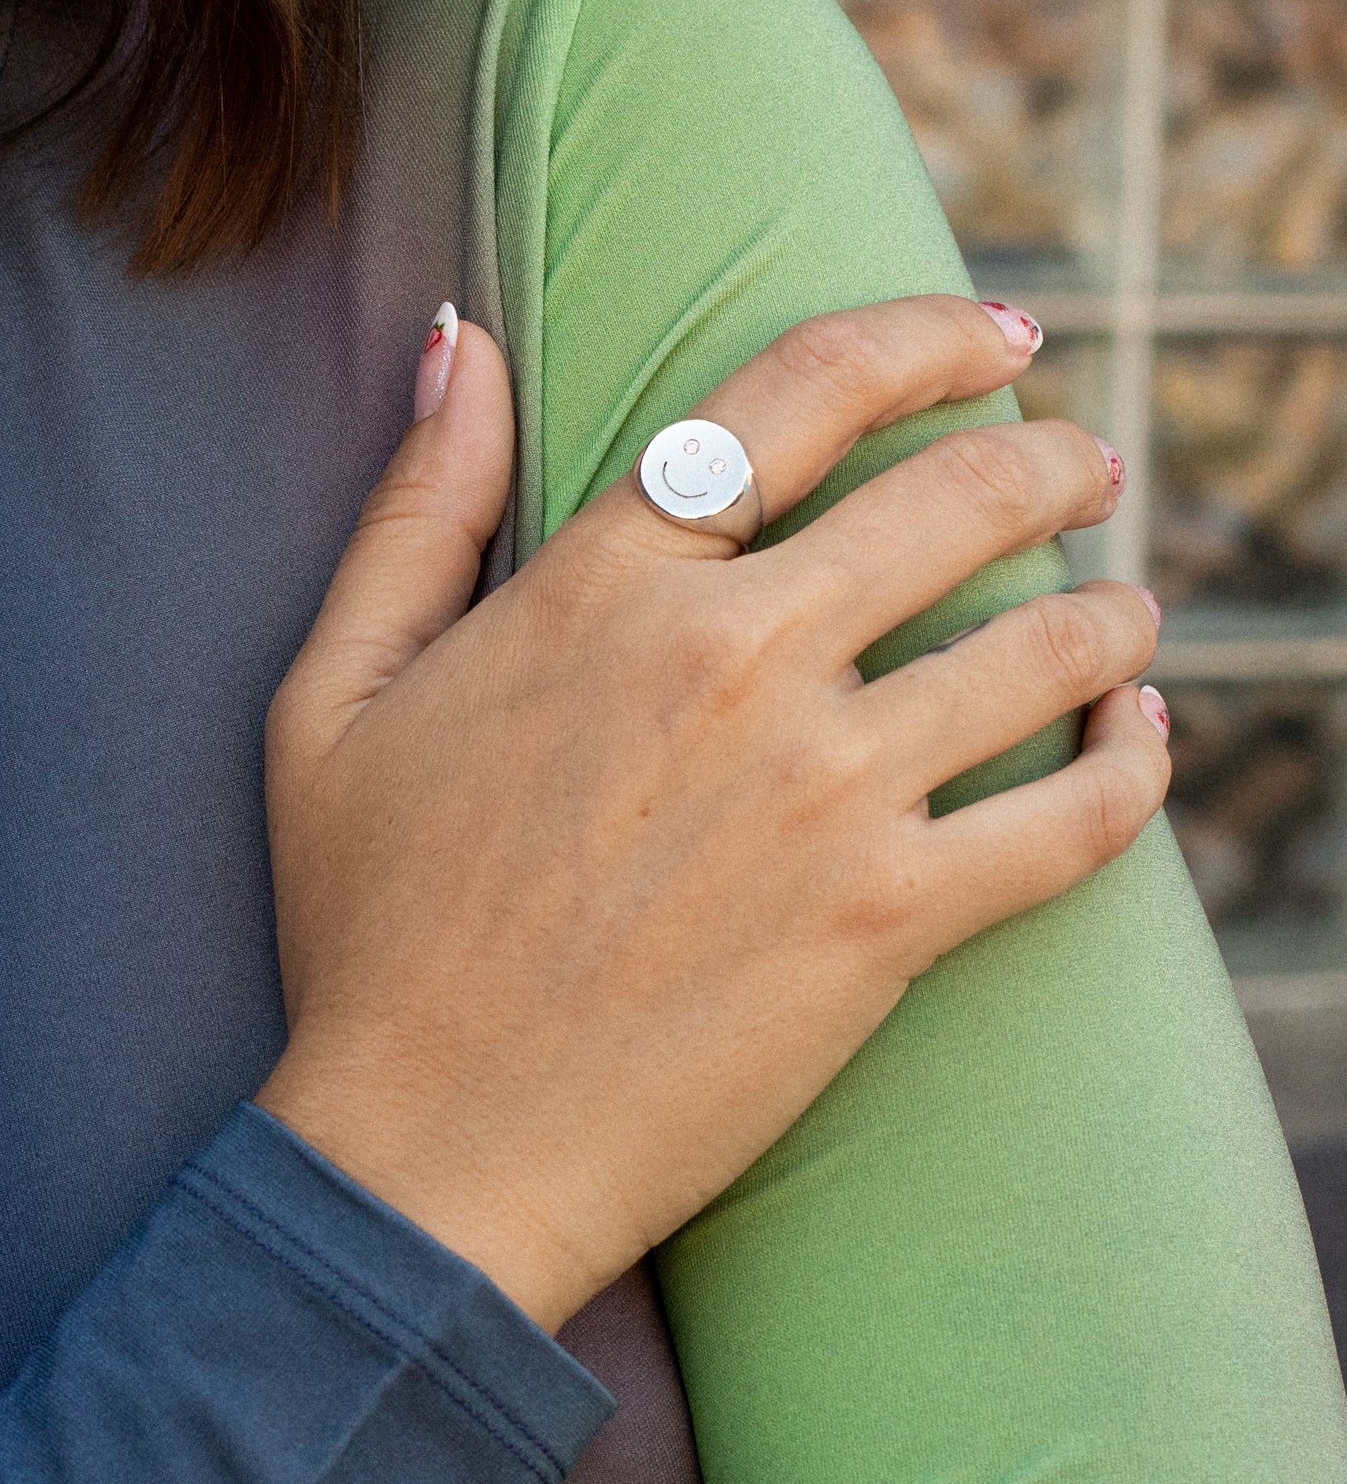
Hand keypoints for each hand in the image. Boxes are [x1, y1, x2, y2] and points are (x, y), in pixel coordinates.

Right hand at [258, 294, 1167, 1333]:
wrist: (433, 1147)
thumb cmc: (373, 929)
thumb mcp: (336, 693)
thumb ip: (415, 507)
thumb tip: (456, 344)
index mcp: (609, 588)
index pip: (803, 395)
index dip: (926, 337)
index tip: (998, 339)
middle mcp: (735, 661)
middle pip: (960, 498)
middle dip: (1053, 459)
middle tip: (1088, 464)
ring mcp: (825, 790)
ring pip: (1044, 646)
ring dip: (1113, 610)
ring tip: (1128, 610)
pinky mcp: (889, 921)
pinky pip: (1073, 817)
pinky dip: (1137, 766)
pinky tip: (1148, 738)